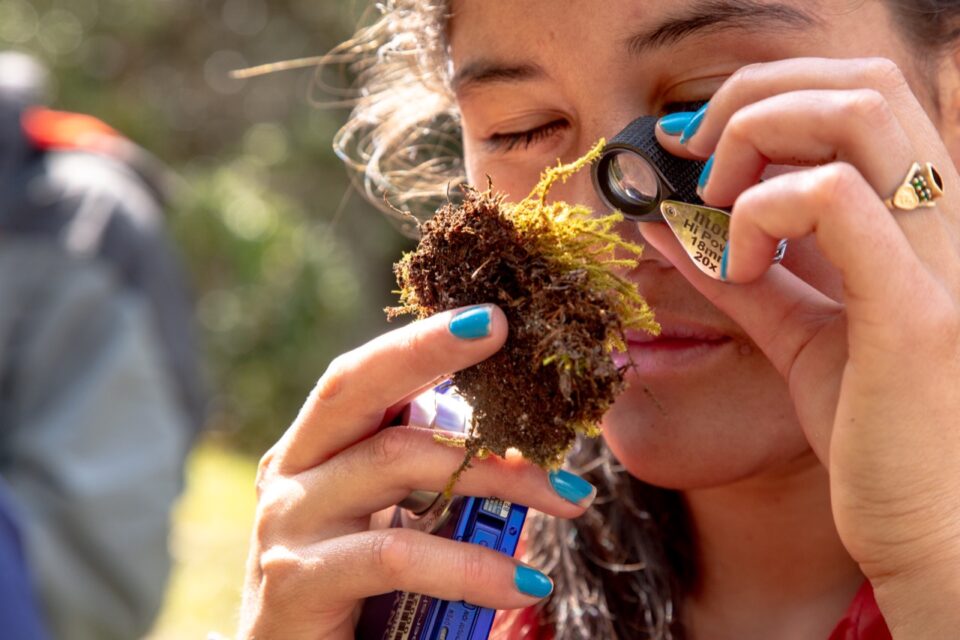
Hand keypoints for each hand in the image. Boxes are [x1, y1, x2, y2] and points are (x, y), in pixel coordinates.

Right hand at [237, 304, 593, 639]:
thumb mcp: (393, 522)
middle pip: (355, 386)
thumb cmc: (358, 596)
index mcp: (316, 450)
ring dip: (496, 475)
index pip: (364, 375)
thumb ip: (426, 479)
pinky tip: (524, 582)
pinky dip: (471, 565)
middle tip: (502, 329)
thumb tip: (513, 443)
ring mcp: (286, 523)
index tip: (492, 317)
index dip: (421, 340)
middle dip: (428, 348)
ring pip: (396, 463)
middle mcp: (290, 472)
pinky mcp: (294, 581)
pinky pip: (397, 554)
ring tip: (570, 497)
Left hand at [647, 57, 959, 629]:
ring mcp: (940, 263)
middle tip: (698, 159)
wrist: (935, 535)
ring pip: (859, 115)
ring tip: (719, 205)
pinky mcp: (916, 315)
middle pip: (864, 85)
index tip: (699, 147)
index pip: (865, 101)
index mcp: (921, 227)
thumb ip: (745, 278)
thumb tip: (667, 225)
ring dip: (760, 138)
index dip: (772, 97)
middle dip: (756, 98)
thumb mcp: (804, 339)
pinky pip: (836, 199)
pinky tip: (738, 259)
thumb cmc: (878, 441)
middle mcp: (946, 227)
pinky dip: (762, 210)